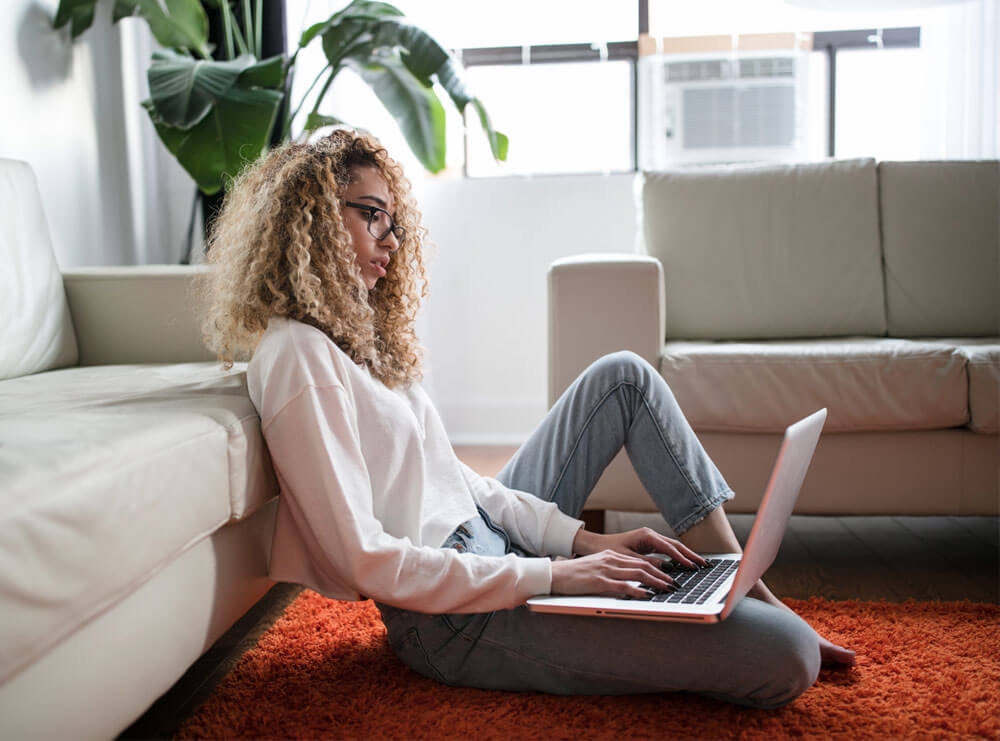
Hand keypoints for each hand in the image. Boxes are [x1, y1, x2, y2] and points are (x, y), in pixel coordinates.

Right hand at [550, 549, 680, 597]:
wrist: (554, 574)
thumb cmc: (573, 575)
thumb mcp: (596, 568)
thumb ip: (612, 572)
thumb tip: (629, 582)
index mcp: (611, 555)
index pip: (639, 561)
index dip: (657, 568)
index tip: (669, 576)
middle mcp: (611, 560)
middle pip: (643, 566)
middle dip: (662, 575)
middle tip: (675, 584)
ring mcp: (605, 570)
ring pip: (637, 574)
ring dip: (656, 582)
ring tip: (668, 589)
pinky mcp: (599, 582)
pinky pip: (623, 586)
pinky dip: (638, 590)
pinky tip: (648, 595)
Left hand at [573, 527, 707, 569]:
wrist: (596, 545)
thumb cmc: (608, 550)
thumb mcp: (627, 559)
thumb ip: (646, 563)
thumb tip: (666, 568)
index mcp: (646, 536)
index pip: (670, 548)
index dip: (682, 558)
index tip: (693, 567)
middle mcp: (650, 535)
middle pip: (676, 545)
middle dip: (691, 555)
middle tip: (705, 565)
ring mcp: (650, 538)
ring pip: (673, 547)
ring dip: (686, 555)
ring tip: (700, 564)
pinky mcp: (648, 544)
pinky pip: (667, 550)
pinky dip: (677, 556)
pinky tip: (685, 564)